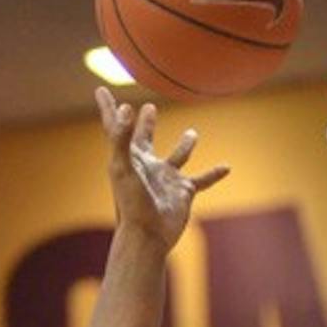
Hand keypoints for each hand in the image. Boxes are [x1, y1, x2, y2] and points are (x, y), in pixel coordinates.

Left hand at [96, 87, 227, 249]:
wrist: (148, 236)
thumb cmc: (131, 203)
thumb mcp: (123, 167)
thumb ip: (122, 137)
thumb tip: (128, 108)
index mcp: (129, 157)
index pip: (117, 127)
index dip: (109, 109)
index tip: (101, 90)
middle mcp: (147, 166)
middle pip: (145, 138)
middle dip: (144, 124)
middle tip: (147, 108)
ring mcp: (166, 179)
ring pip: (177, 157)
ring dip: (185, 146)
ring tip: (192, 133)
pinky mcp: (183, 192)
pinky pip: (202, 180)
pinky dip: (213, 174)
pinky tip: (226, 168)